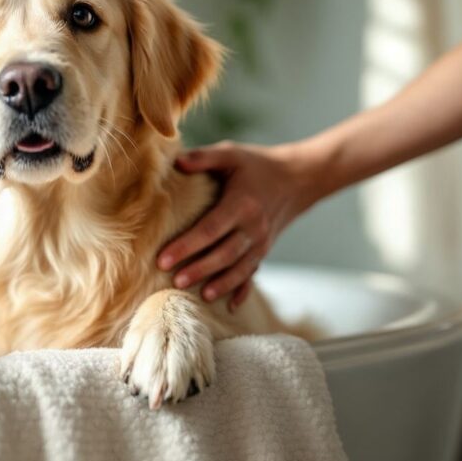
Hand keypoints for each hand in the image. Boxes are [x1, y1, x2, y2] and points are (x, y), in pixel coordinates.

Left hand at [157, 141, 319, 310]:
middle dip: (200, 270)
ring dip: (220, 284)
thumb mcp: (231, 154)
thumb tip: (175, 162)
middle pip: (224, 254)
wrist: (298, 178)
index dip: (186, 245)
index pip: (210, 229)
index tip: (163, 258)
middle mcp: (254, 227)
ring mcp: (261, 242)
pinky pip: (253, 274)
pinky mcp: (265, 250)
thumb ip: (204, 157)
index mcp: (241, 204)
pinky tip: (230, 306)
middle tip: (175, 281)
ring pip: (239, 269)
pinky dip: (242, 291)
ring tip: (200, 296)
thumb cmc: (256, 164)